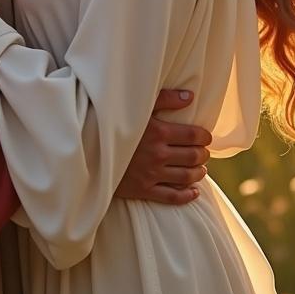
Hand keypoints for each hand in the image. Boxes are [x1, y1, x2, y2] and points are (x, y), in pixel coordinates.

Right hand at [116, 89, 211, 205]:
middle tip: (203, 151)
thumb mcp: (138, 107)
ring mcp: (151, 174)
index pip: (193, 136)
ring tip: (201, 168)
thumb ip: (165, 99)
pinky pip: (172, 196)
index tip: (205, 136)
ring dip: (199, 173)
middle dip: (203, 154)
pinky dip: (187, 195)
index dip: (204, 137)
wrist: (89, 149)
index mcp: (158, 132)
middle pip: (193, 157)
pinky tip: (194, 191)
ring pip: (187, 177)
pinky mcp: (143, 190)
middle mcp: (158, 155)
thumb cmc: (114, 123)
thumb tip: (190, 96)